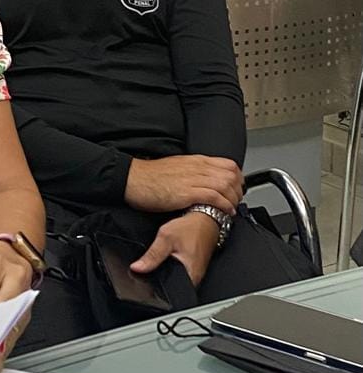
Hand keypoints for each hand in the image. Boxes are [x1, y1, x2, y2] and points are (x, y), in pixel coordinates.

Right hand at [124, 154, 242, 214]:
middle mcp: (197, 167)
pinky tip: (225, 212)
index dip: (238, 178)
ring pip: (225, 185)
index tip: (238, 189)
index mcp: (195, 161)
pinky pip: (213, 197)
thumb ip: (192, 171)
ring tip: (231, 208)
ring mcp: (192, 179)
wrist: (134, 179)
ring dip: (233, 199)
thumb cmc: (150, 176)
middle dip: (238, 190)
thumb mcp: (176, 167)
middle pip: (231, 175)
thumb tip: (204, 180)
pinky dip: (223, 205)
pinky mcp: (186, 193)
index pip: (228, 165)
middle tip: (236, 201)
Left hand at [130, 212, 219, 285]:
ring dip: (164, 273)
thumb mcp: (166, 238)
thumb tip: (137, 268)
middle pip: (171, 287)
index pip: (169, 292)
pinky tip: (164, 261)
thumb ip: (152, 255)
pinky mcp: (193, 267)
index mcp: (190, 275)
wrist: (205, 218)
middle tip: (147, 271)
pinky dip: (170, 268)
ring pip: (174, 279)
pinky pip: (179, 272)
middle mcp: (194, 278)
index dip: (154, 289)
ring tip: (155, 265)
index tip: (143, 282)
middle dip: (158, 280)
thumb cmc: (191, 227)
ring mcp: (195, 273)